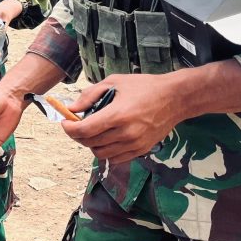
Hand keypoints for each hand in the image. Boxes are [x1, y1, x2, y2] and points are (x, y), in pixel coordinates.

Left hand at [60, 73, 184, 164]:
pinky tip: (105, 139)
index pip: (85, 130)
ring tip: (91, 132)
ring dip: (90, 144)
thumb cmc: (145, 87)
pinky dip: (105, 151)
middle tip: (75, 125)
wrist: (176, 98)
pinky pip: (115, 158)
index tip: (65, 122)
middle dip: (77, 135)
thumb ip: (90, 95)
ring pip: (100, 154)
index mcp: (118, 114)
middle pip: (90, 143)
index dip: (69, 128)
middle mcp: (126, 133)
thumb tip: (71, 108)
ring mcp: (135, 144)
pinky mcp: (141, 150)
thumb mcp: (115, 82)